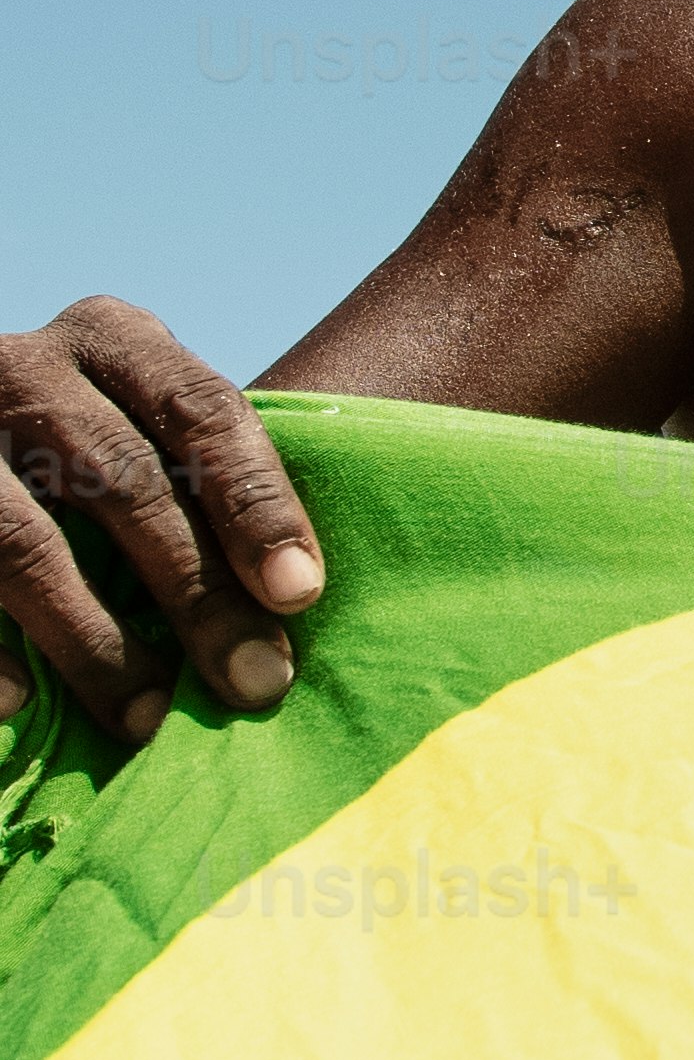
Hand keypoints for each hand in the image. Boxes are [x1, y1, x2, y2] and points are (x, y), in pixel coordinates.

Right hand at [0, 299, 325, 743]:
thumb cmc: (86, 451)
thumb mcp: (138, 426)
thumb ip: (197, 484)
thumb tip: (290, 607)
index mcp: (114, 340)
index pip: (203, 411)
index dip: (256, 503)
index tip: (299, 593)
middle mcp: (29, 369)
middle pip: (124, 481)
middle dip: (196, 591)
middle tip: (254, 683)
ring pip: (23, 541)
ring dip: (92, 641)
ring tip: (146, 720)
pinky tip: (20, 704)